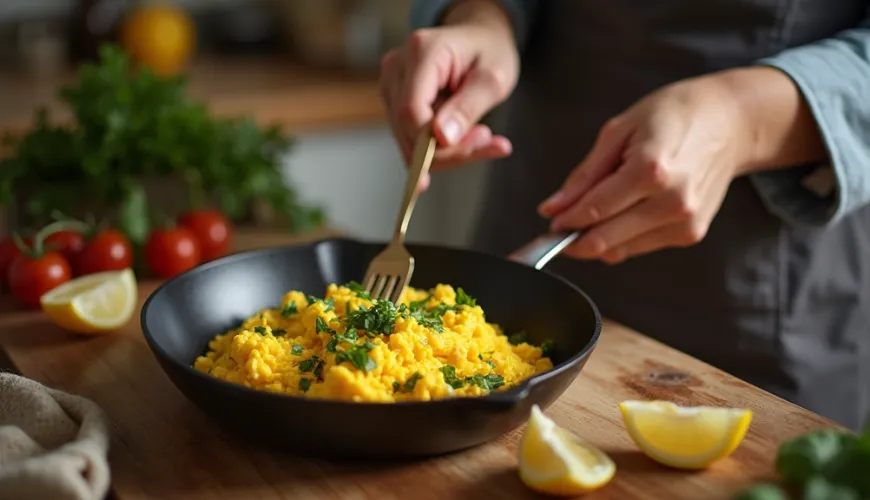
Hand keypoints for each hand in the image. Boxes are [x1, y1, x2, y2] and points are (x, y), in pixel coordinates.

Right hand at [379, 0, 518, 190]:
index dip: (438, 141)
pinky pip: (413, 141)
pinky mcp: (395, 102)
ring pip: (409, 143)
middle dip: (449, 151)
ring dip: (448, 153)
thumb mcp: (493, 77)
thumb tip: (442, 139)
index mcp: (421, 52)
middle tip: (489, 143)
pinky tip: (468, 138)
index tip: (477, 142)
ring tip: (482, 138)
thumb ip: (468, 107)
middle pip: (408, 131)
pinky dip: (443, 149)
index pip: (412, 111)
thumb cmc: (489, 50)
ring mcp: (392, 85)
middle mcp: (397, 67)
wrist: (480, 39)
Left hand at [538, 72, 758, 263]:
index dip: (564, 222)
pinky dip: (621, 238)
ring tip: (591, 215)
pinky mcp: (691, 234)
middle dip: (574, 240)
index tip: (549, 223)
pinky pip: (640, 248)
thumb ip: (585, 175)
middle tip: (557, 229)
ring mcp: (684, 222)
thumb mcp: (620, 130)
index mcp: (650, 170)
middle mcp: (671, 202)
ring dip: (596, 241)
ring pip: (620, 251)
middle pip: (605, 240)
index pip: (593, 210)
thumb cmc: (673, 115)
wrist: (731, 122)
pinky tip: (621, 214)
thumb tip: (552, 208)